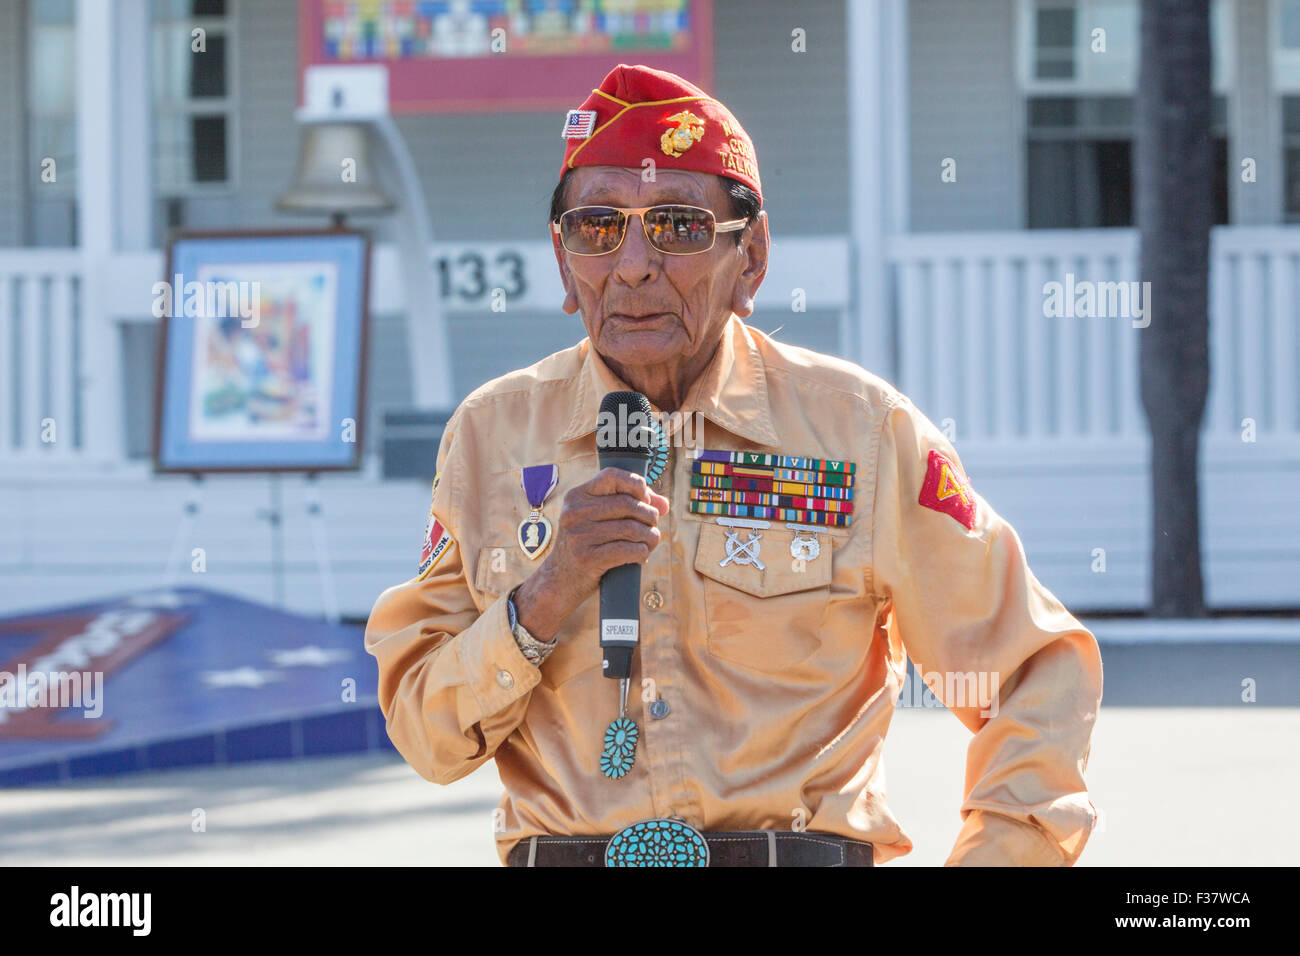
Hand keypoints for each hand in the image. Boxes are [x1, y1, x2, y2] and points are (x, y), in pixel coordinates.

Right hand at [512, 467, 668, 640]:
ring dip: (650, 537)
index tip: (645, 499)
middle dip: (649, 516)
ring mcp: (579, 535)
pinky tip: (641, 556)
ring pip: (632, 529)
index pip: (612, 476)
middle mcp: (575, 512)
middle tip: (652, 527)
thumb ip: (630, 506)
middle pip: (628, 504)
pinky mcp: (587, 558)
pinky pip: (628, 550)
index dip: (636, 484)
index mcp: (577, 496)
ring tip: (650, 542)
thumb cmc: (587, 545)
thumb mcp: (599, 520)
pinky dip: (642, 553)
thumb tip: (664, 504)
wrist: (560, 580)